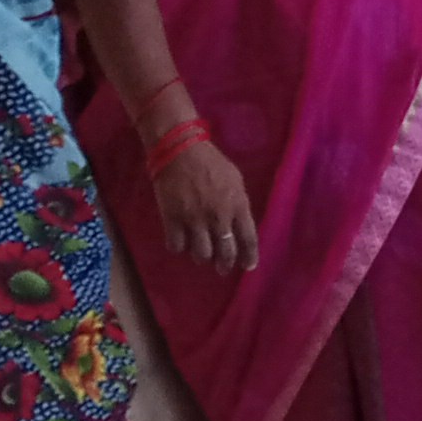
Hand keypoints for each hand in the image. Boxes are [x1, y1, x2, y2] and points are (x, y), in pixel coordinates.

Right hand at [151, 133, 258, 273]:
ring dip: (202, 257)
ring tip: (201, 255)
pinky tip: (180, 242)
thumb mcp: (235, 180)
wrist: (181, 151)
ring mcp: (195, 219)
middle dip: (225, 264)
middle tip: (222, 269)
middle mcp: (219, 216)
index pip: (248, 239)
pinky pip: (176, 246)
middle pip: (225, 252)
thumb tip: (239, 226)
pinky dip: (179, 248)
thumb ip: (238, 204)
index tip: (248, 267)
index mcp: (238, 205)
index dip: (249, 256)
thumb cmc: (211, 162)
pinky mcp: (172, 219)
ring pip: (201, 254)